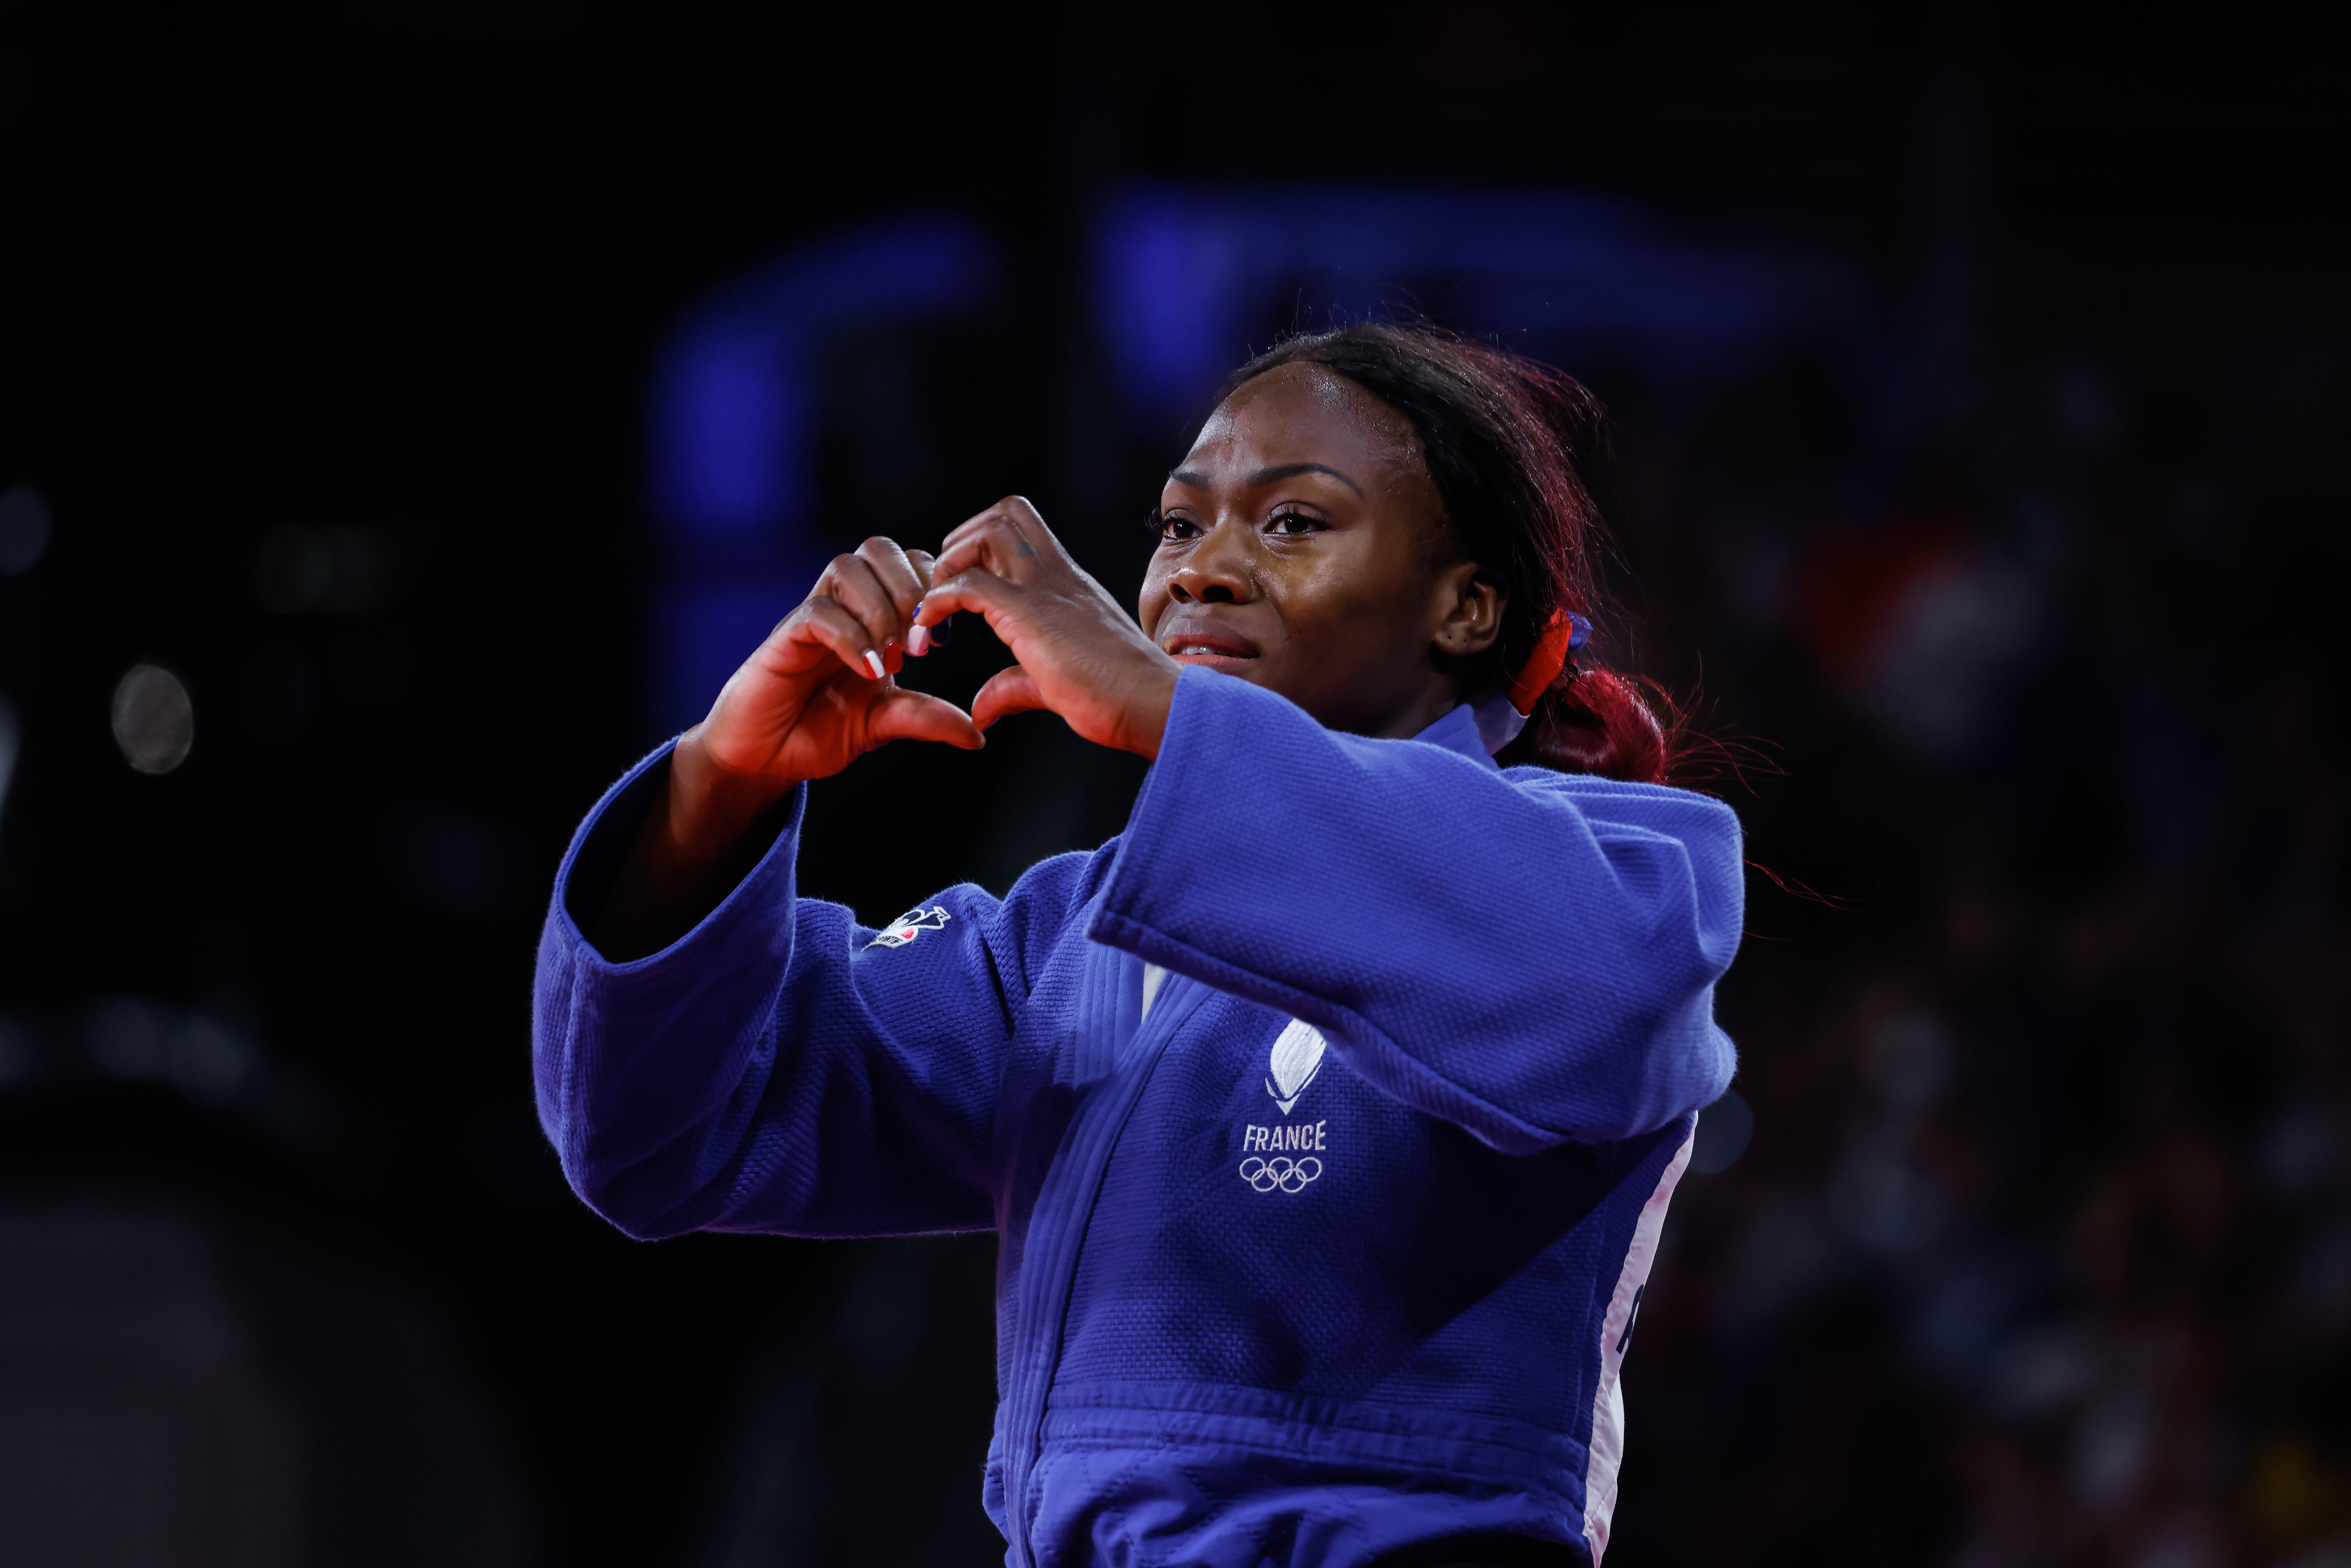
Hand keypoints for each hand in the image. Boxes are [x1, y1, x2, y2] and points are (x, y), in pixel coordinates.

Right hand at [591, 538, 980, 958]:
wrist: (763, 756)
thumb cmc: (819, 730)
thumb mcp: (883, 723)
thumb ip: (926, 718)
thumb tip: (977, 736)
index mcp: (872, 614)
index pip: (910, 564)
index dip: (934, 588)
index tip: (942, 639)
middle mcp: (843, 605)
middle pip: (879, 549)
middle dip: (910, 588)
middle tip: (919, 644)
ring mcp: (812, 616)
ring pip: (847, 567)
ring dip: (879, 607)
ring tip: (890, 657)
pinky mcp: (785, 637)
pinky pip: (819, 613)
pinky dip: (850, 636)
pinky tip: (867, 670)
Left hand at [913, 497, 1180, 758]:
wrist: (1153, 705)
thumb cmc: (1118, 697)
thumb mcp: (1053, 684)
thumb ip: (1012, 686)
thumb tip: (981, 710)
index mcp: (1067, 585)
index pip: (1022, 530)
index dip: (980, 547)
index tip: (960, 591)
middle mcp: (1058, 576)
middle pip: (1005, 514)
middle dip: (962, 542)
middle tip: (946, 587)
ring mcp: (1046, 590)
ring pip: (989, 531)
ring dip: (952, 561)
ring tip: (938, 604)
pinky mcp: (1031, 615)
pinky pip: (970, 584)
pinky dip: (938, 600)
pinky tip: (927, 629)